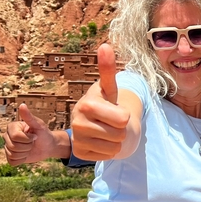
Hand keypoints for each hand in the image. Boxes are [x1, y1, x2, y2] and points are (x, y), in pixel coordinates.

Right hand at [4, 103, 67, 164]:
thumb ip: (29, 117)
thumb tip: (22, 105)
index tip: (35, 136)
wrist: (48, 146)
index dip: (27, 139)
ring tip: (30, 148)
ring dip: (25, 153)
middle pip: (13, 146)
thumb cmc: (44, 133)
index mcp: (12, 127)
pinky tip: (26, 154)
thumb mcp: (39, 125)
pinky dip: (22, 160)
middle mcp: (7, 136)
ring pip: (12, 154)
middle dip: (27, 146)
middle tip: (33, 142)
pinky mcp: (11, 157)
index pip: (15, 137)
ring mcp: (8, 146)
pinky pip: (12, 162)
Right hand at [70, 43, 131, 159]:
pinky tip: (100, 141)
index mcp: (87, 104)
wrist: (95, 122)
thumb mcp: (109, 88)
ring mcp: (77, 139)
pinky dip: (108, 150)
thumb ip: (107, 69)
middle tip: (110, 122)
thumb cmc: (105, 102)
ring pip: (115, 147)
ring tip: (106, 130)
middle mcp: (77, 122)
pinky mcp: (80, 153)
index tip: (112, 109)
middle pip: (119, 134)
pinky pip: (107, 156)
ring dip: (115, 141)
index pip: (123, 119)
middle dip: (120, 129)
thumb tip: (105, 45)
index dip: (123, 116)